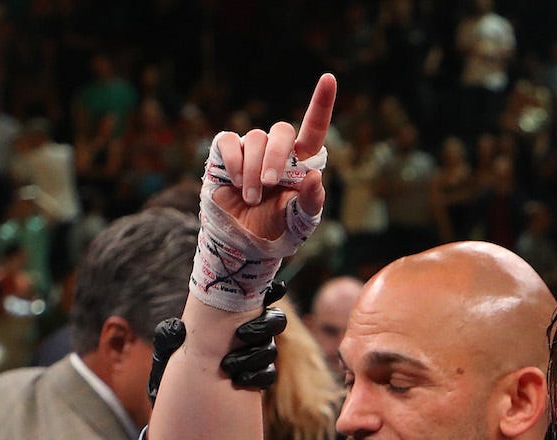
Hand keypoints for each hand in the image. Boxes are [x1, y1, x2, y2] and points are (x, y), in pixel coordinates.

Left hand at [148, 284, 287, 401]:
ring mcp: (257, 355)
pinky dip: (257, 376)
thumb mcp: (166, 350)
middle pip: (276, 320)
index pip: (257, 298)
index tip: (274, 289)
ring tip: (228, 365)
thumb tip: (177, 327)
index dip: (272, 291)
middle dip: (263, 325)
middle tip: (241, 334)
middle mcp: (250, 332)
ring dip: (254, 355)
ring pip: (271, 349)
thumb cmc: (172, 368)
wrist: (179, 400)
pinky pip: (268, 375)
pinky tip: (239, 379)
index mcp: (232, 316)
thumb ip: (168, 335)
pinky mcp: (258, 378)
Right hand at [193, 75, 335, 311]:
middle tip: (271, 184)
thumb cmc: (275, 230)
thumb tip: (314, 177)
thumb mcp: (299, 223)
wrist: (241, 243)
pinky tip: (237, 182)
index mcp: (301, 163)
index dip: (321, 103)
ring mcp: (251, 149)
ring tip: (252, 197)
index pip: (314, 128)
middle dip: (277, 156)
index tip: (329, 78)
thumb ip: (310, 203)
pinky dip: (235, 162)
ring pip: (255, 139)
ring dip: (254, 170)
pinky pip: (229, 142)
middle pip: (281, 131)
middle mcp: (277, 150)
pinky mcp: (227, 152)